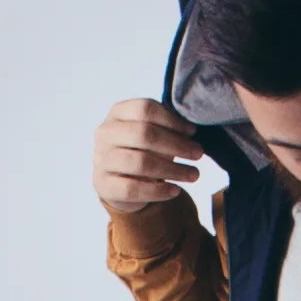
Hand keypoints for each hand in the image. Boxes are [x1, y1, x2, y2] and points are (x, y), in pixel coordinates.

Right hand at [93, 97, 204, 215]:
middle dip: (176, 144)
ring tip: (193, 174)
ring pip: (140, 162)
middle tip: (198, 153)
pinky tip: (175, 190)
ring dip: (172, 169)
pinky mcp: (104, 185)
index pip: (145, 109)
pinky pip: (133, 189)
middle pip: (144, 134)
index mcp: (118, 113)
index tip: (192, 132)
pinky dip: (158, 191)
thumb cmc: (141, 150)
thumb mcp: (152, 134)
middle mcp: (105, 134)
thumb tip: (190, 131)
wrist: (118, 182)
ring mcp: (102, 159)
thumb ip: (167, 128)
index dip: (172, 120)